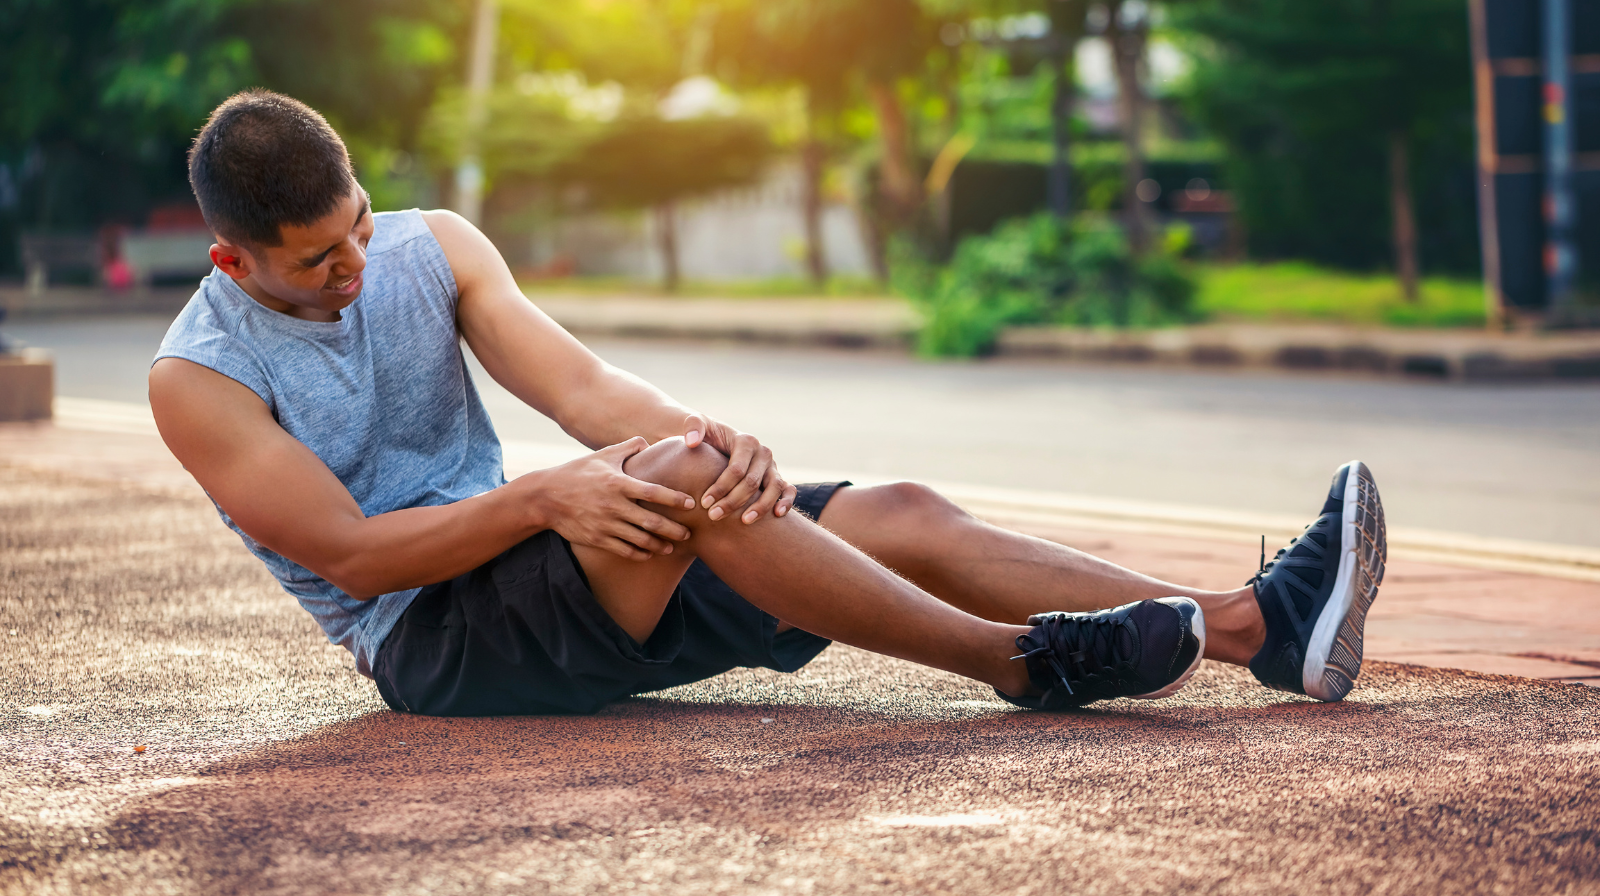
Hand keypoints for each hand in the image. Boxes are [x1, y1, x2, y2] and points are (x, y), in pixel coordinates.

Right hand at [537, 437, 697, 560]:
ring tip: (672, 547)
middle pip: (651, 521)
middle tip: (689, 533)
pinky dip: (639, 554)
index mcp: (617, 483)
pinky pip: (623, 550)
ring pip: (640, 540)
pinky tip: (649, 554)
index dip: (674, 499)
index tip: (691, 503)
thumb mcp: (601, 456)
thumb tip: (647, 442)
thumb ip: (627, 448)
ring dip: (659, 546)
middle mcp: (613, 506)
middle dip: (673, 529)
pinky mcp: (596, 539)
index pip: (653, 492)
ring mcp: (605, 525)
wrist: (545, 497)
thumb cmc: (577, 472)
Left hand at [683, 414, 796, 524]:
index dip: (720, 487)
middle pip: (752, 482)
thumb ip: (692, 426)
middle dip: (732, 501)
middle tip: (713, 516)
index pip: (737, 469)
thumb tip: (692, 442)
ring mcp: (772, 466)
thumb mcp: (695, 424)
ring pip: (774, 487)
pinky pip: (788, 489)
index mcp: (746, 441)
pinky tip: (777, 515)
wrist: (718, 439)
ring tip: (744, 521)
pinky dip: (786, 501)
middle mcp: (763, 452)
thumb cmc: (706, 435)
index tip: (704, 502)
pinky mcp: (776, 477)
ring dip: (761, 507)